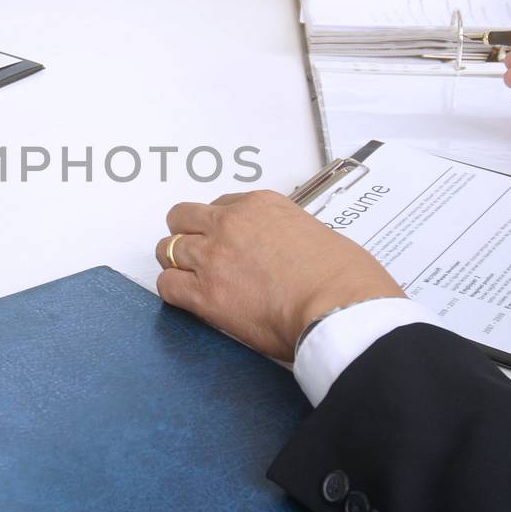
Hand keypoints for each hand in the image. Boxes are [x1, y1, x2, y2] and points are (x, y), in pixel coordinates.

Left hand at [154, 190, 403, 361]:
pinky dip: (173, 291)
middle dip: (187, 234)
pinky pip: (167, 285)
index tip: (225, 240)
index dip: (220, 225)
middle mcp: (230, 225)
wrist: (338, 306)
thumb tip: (286, 255)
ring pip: (168, 249)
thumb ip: (289, 237)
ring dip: (177, 262)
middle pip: (183, 218)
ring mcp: (212, 258)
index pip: (221, 205)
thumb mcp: (318, 234)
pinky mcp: (204, 294)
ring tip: (190, 278)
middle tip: (199, 254)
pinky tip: (187, 299)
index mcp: (261, 205)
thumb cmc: (343, 277)